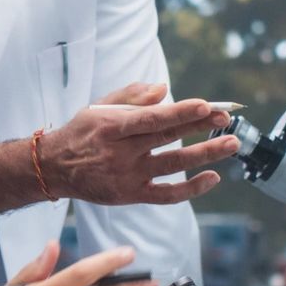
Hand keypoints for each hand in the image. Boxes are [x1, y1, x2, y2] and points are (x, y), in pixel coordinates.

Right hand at [40, 83, 239, 205]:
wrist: (55, 168)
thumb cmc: (81, 132)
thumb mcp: (98, 107)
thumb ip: (131, 96)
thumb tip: (164, 89)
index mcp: (111, 126)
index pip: (152, 118)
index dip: (181, 112)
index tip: (206, 106)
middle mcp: (120, 152)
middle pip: (167, 139)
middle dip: (201, 127)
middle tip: (227, 119)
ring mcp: (127, 176)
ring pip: (173, 165)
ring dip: (205, 155)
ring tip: (231, 144)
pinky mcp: (131, 195)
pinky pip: (166, 195)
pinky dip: (191, 189)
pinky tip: (212, 178)